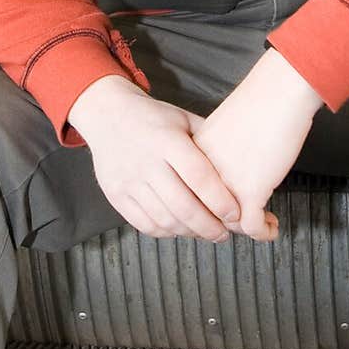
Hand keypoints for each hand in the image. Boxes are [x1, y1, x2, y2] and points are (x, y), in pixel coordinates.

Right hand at [68, 75, 241, 241]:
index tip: (236, 214)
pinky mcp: (115, 195)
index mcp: (167, 140)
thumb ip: (209, 141)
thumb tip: (242, 166)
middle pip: (183, 205)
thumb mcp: (183, 119)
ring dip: (189, 232)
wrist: (107, 114)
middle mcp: (146, 162)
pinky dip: (166, 232)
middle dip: (209, 226)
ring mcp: (128, 180)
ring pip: (164, 219)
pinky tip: (179, 229)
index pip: (199, 177)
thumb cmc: (153, 118)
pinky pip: (144, 224)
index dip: (220, 200)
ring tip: (205, 232)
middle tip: (224, 233)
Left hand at [191, 50, 323, 241]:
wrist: (278, 94)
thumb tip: (229, 172)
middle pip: (205, 211)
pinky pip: (252, 227)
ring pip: (228, 222)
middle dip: (225, 223)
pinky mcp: (250, 191)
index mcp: (193, 156)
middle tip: (245, 223)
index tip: (224, 212)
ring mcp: (225, 184)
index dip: (207, 208)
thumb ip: (218, 152)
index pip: (191, 193)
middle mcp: (203, 173)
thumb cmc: (258, 105)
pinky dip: (263, 232)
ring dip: (246, 229)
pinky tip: (272, 227)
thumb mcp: (224, 131)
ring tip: (264, 224)